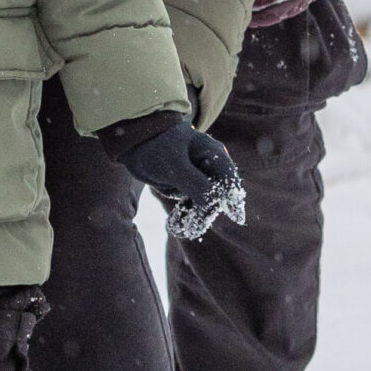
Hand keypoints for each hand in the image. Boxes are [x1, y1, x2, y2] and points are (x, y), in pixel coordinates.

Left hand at [118, 118, 246, 242]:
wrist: (133, 142)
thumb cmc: (156, 147)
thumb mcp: (176, 166)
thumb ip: (198, 185)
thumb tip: (215, 205)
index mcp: (214, 154)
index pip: (229, 180)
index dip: (234, 200)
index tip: (237, 219)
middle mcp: (210, 165)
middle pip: (217, 196)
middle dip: (205, 214)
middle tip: (191, 229)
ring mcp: (199, 177)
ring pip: (204, 204)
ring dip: (193, 219)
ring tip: (177, 229)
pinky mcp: (186, 185)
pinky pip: (191, 205)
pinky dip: (184, 216)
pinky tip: (173, 226)